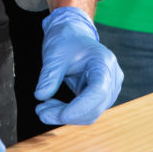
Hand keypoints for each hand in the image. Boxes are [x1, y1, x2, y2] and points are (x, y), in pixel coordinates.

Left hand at [34, 7, 122, 124]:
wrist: (73, 36)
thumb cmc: (65, 41)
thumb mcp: (54, 55)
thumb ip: (49, 76)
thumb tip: (40, 96)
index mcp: (104, 62)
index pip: (99, 91)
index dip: (81, 107)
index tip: (60, 116)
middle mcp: (112, 77)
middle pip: (94, 107)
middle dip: (67, 114)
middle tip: (40, 112)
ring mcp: (110, 89)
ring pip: (90, 114)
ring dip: (66, 115)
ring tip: (42, 109)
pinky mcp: (102, 97)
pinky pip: (87, 112)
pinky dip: (69, 112)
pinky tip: (51, 105)